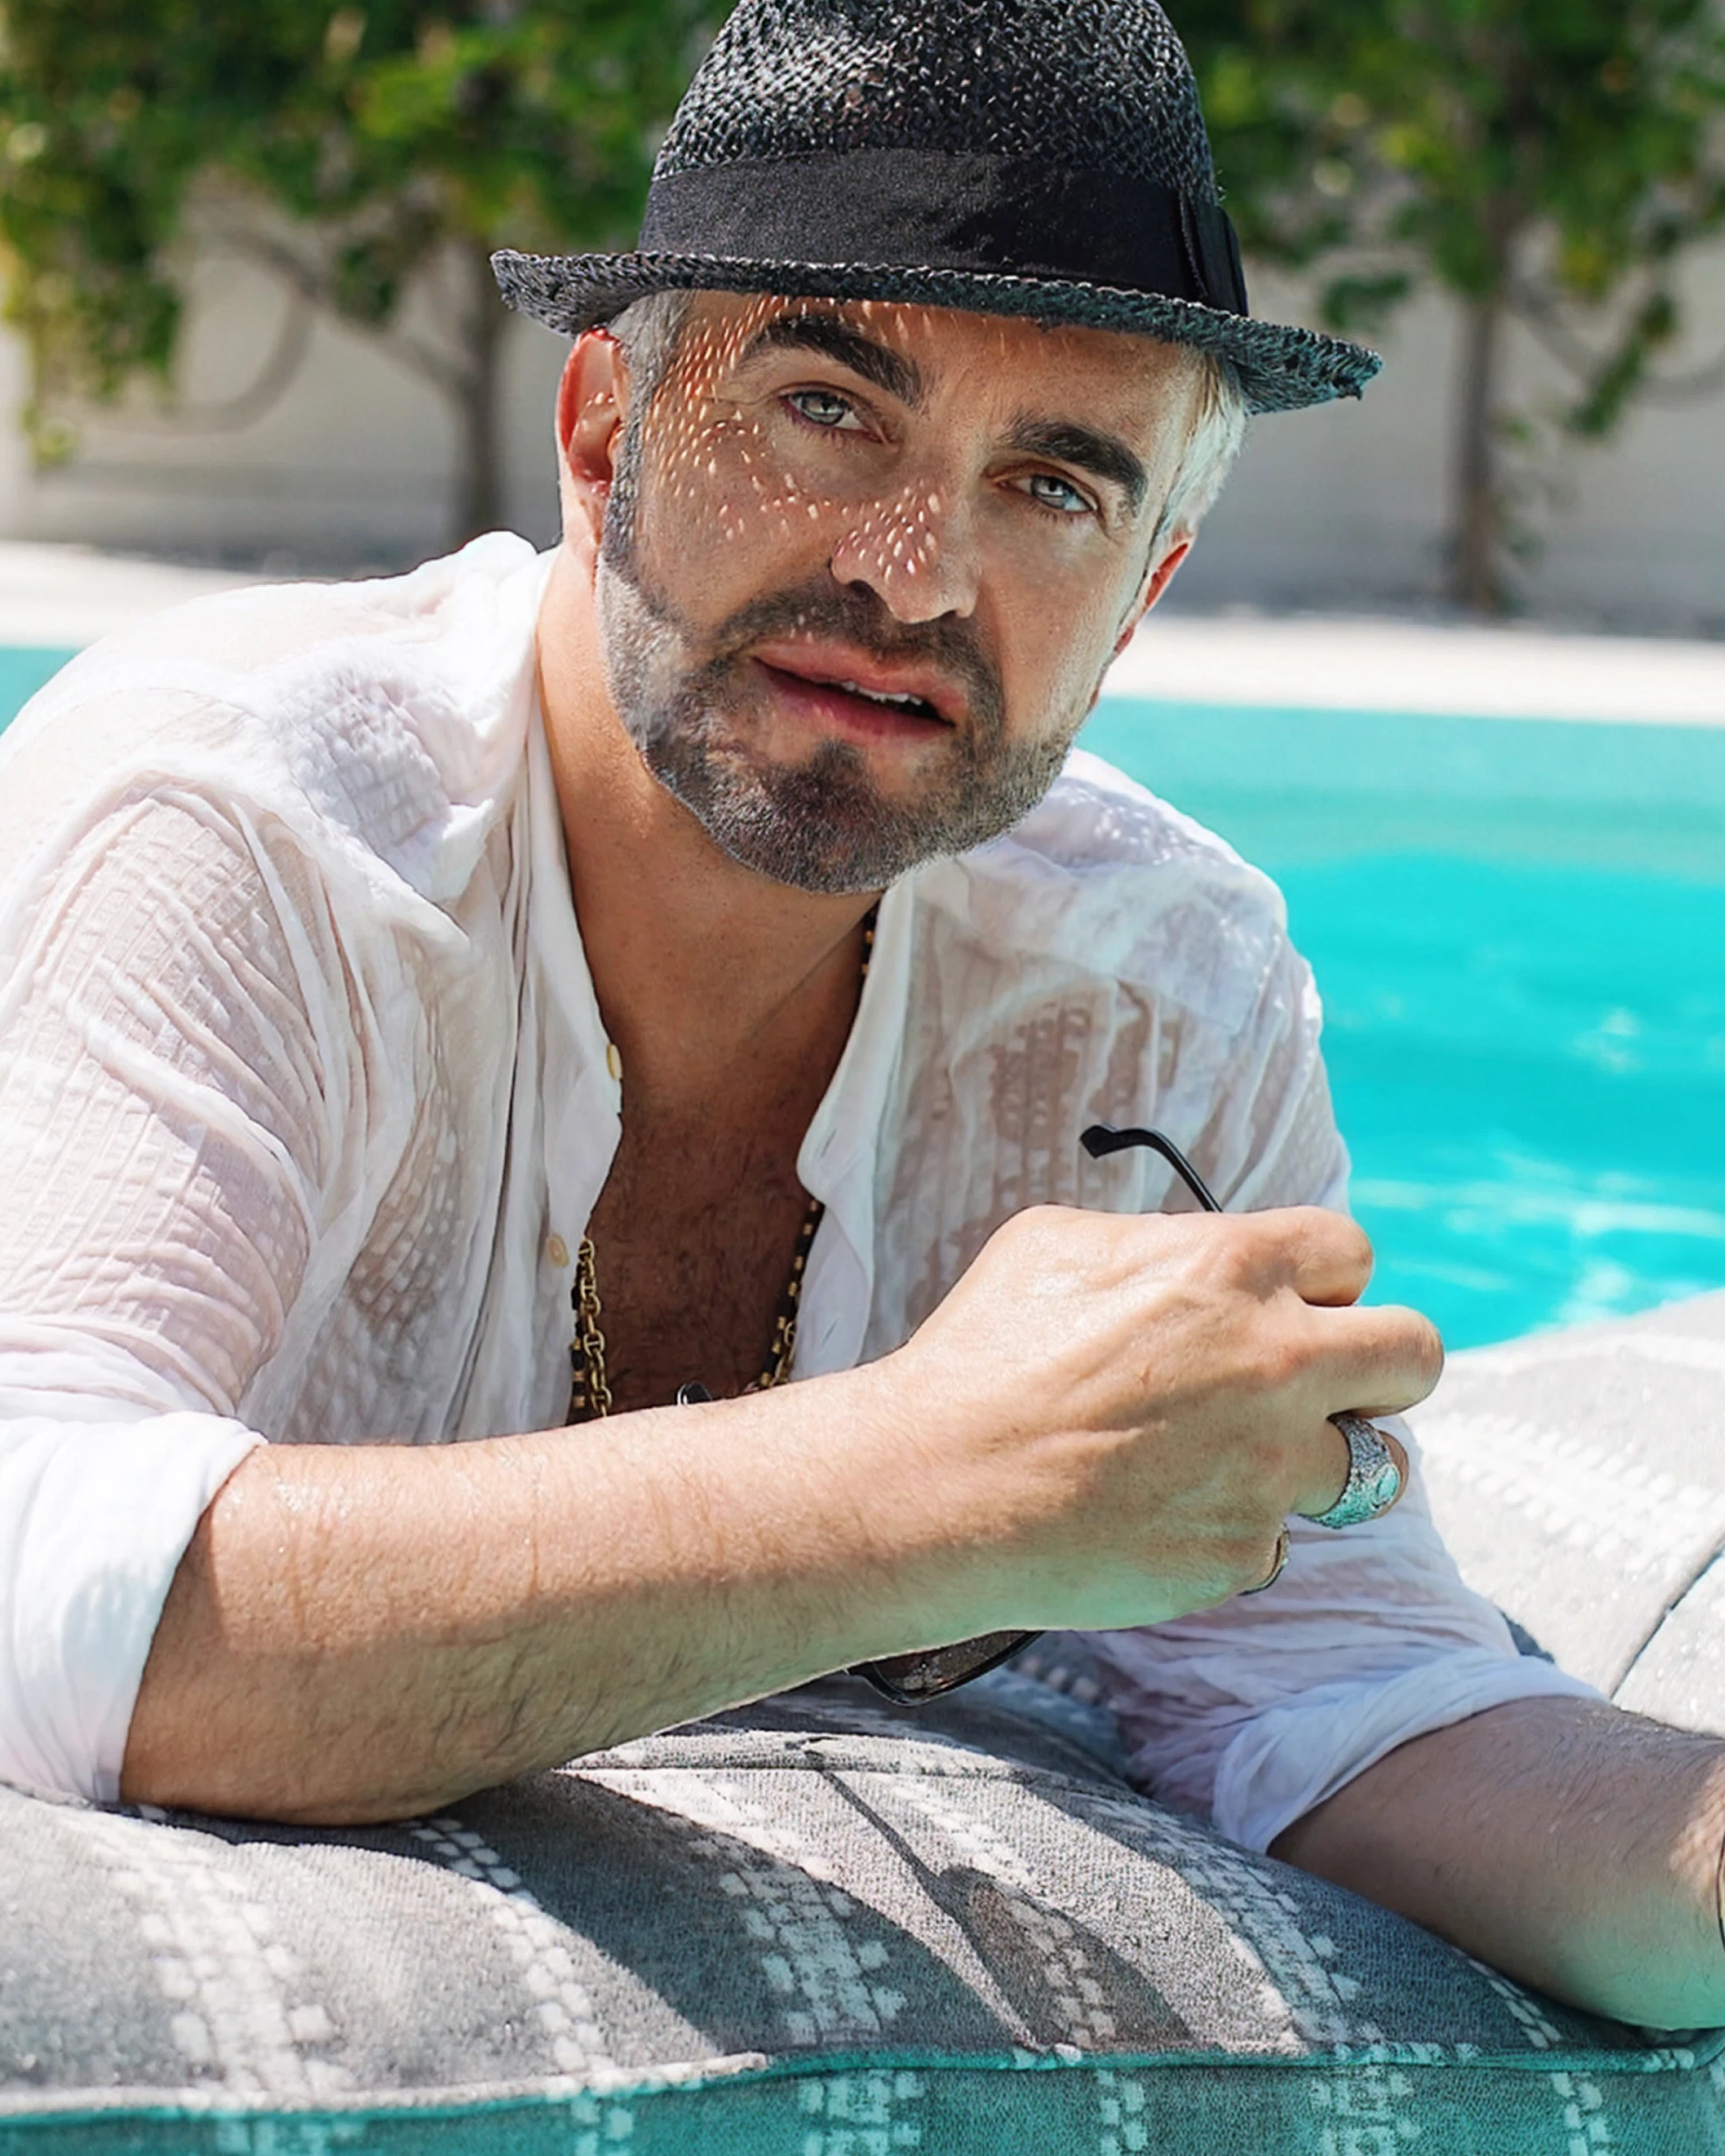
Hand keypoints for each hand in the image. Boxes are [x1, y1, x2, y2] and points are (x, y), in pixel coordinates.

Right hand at [882, 1204, 1436, 1633]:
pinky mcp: (1244, 1551)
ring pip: (1370, 1467)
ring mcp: (1269, 1467)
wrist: (936, 1488)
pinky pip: (1275, 1539)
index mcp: (1235, 1268)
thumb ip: (1160, 1243)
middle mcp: (1276, 1363)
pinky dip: (1229, 1529)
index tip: (1289, 1306)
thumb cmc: (981, 1354)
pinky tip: (1154, 1515)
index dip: (1321, 1281)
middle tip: (1326, 1385)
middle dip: (1384, 1367)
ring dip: (1313, 1460)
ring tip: (1232, 1463)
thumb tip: (1197, 1255)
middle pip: (1416, 1355)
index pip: (1352, 1253)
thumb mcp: (1056, 1244)